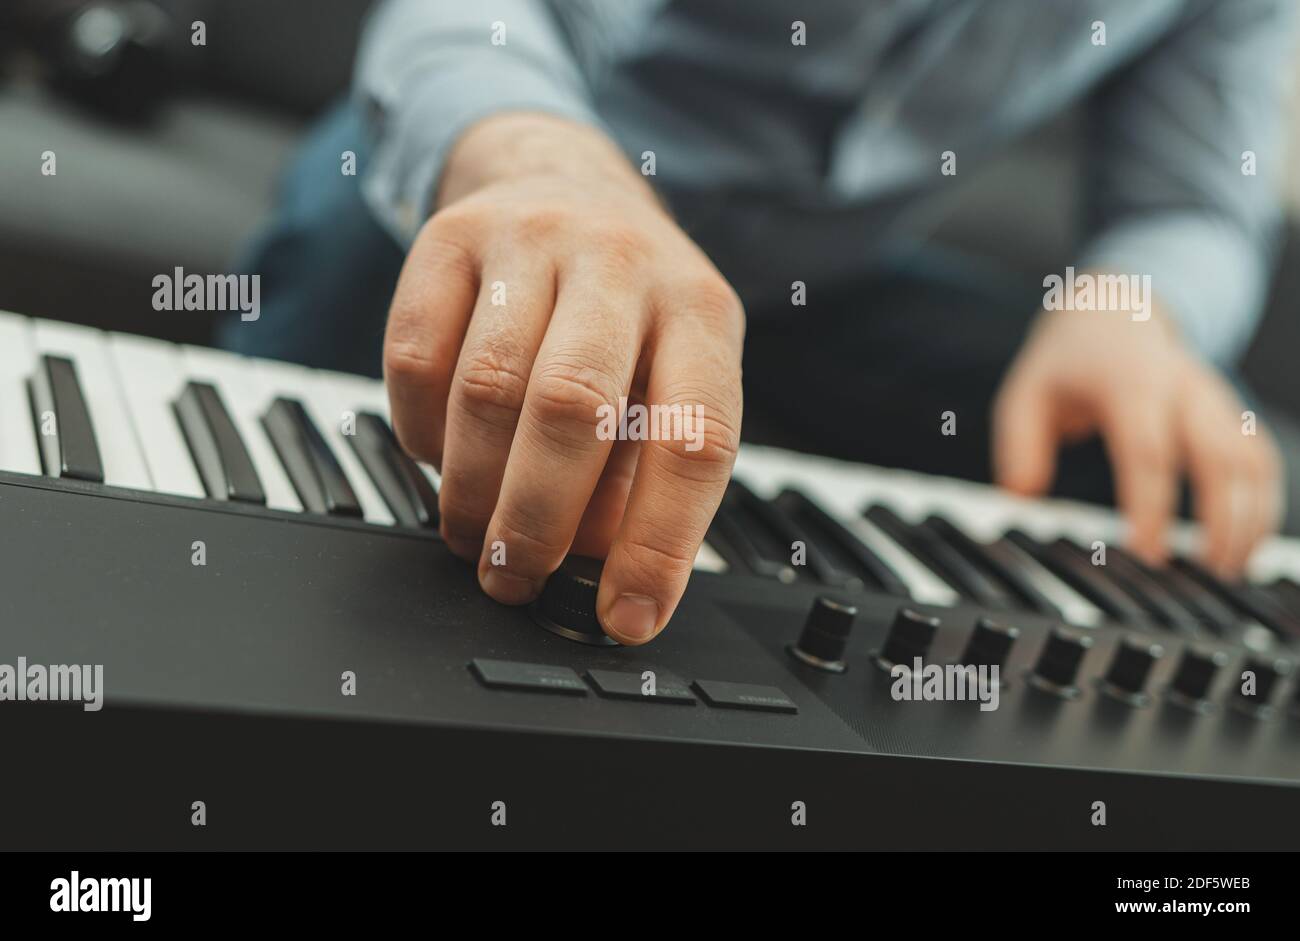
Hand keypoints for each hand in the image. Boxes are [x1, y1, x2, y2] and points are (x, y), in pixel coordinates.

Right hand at [383, 113, 743, 643]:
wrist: (564, 183)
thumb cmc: (627, 312)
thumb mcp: (671, 377)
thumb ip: (644, 473)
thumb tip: (601, 578)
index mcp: (702, 314)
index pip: (694, 440)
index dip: (658, 544)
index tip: (626, 616)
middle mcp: (624, 265)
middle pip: (573, 409)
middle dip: (537, 521)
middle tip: (516, 578)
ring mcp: (533, 240)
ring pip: (487, 387)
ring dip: (471, 489)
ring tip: (473, 537)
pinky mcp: (450, 239)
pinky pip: (416, 355)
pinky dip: (421, 429)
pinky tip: (441, 453)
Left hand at [993, 296, 1282, 575]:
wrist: (1115, 307)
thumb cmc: (1067, 360)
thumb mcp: (1025, 391)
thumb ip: (1019, 444)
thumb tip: (1021, 497)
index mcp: (1130, 382)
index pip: (1148, 450)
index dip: (1150, 506)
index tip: (1146, 553)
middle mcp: (1183, 387)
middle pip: (1218, 456)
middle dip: (1218, 519)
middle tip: (1201, 574)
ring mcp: (1215, 398)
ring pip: (1251, 459)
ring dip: (1249, 517)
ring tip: (1227, 570)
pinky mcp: (1230, 412)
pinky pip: (1261, 457)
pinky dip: (1263, 501)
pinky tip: (1248, 542)